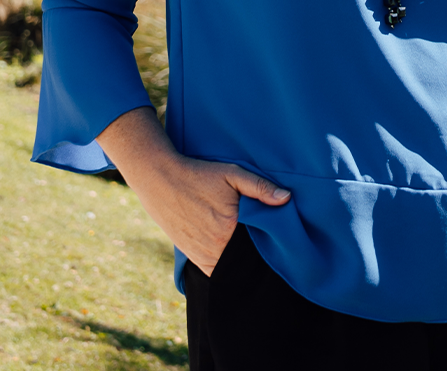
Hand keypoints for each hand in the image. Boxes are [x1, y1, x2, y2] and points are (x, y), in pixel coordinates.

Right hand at [95, 107, 289, 273]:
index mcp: (230, 229)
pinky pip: (217, 272)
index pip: (262, 246)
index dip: (273, 244)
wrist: (160, 180)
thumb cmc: (199, 175)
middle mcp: (217, 248)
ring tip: (252, 251)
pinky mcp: (194, 257)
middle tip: (269, 247)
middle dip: (259, 256)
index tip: (281, 240)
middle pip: (248, 260)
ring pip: (233, 269)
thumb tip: (286, 198)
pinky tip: (234, 256)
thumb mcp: (231, 174)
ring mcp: (204, 255)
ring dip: (243, 264)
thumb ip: (260, 187)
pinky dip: (227, 268)